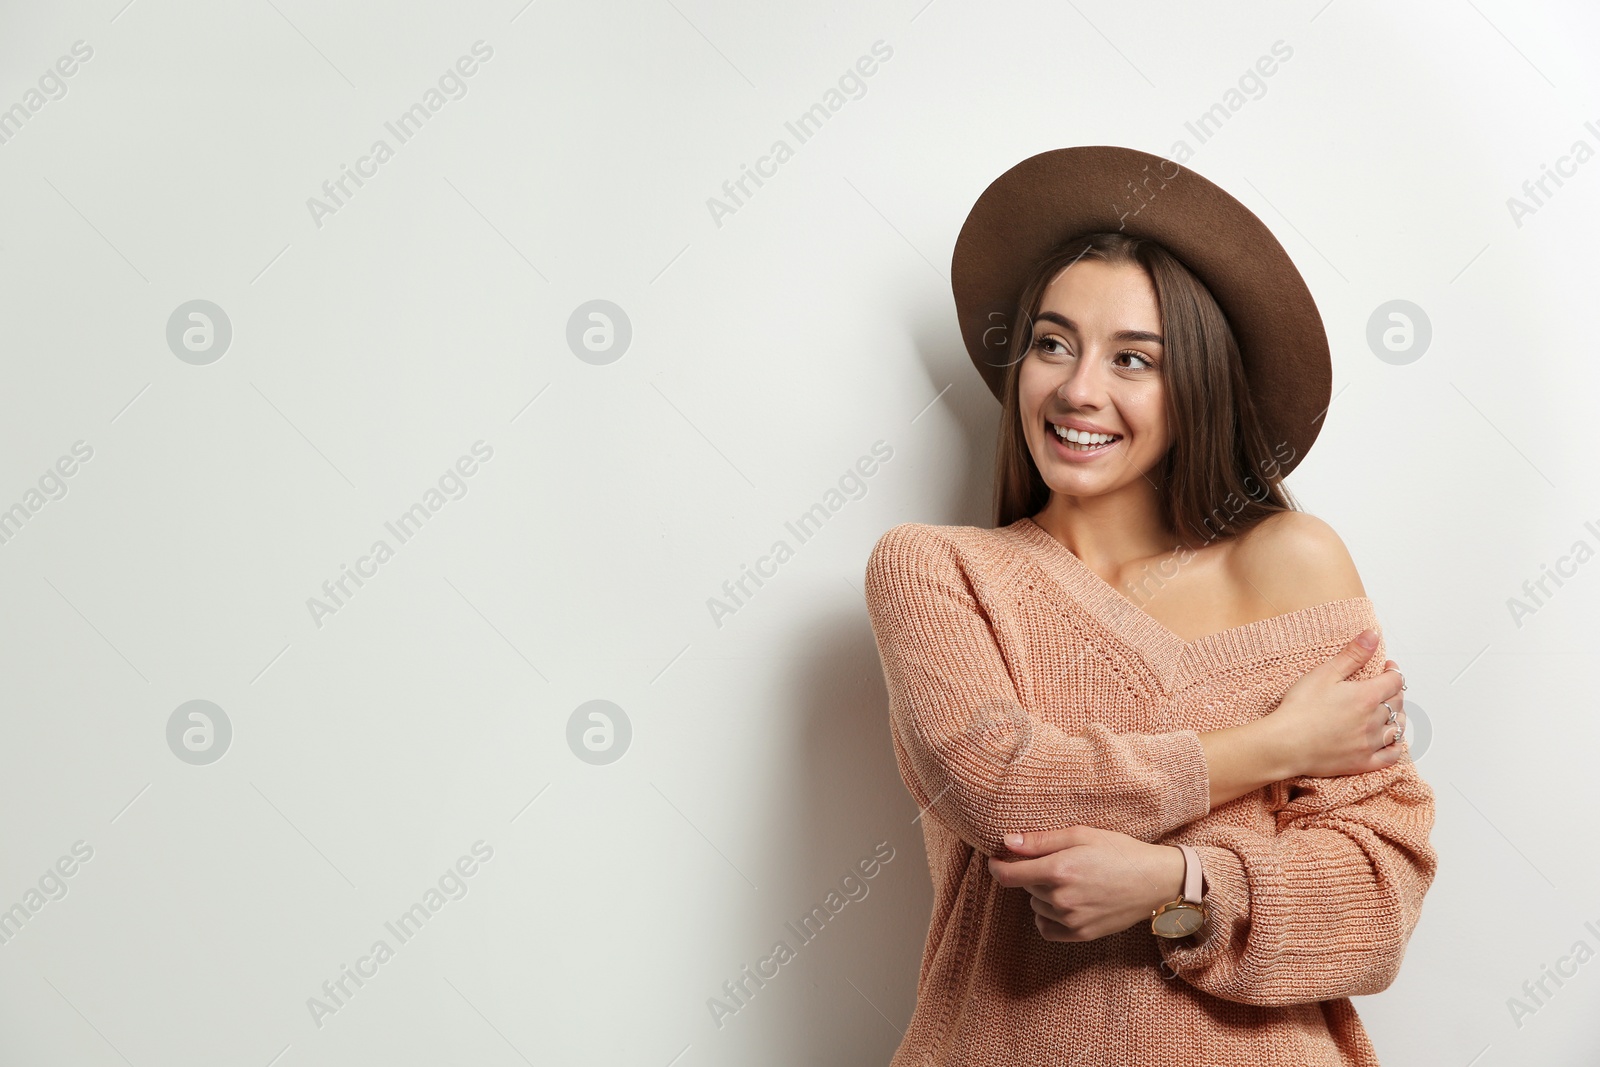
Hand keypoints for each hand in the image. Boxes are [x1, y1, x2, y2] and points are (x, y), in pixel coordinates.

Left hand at [988, 826, 1185, 941]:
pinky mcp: (1081, 934)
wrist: (1155, 882)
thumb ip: (1040, 840)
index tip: (996, 859)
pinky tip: (1063, 903)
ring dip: (1042, 894)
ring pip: (1036, 906)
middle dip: (1032, 874)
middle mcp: (1062, 898)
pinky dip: (1048, 916)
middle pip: (1025, 887)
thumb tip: (1006, 842)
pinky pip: (1046, 928)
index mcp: (1059, 869)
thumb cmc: (1119, 851)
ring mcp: (1071, 919)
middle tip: (1059, 863)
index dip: (996, 866)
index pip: (1008, 875)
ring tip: (1070, 881)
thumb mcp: (1081, 834)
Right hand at [1258, 630, 1407, 778]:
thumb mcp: (1324, 673)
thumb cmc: (1300, 708)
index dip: (1393, 671)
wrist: (1285, 743)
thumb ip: (1352, 655)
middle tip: (1384, 687)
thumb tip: (1372, 636)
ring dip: (1397, 718)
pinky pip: (1391, 756)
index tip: (1386, 667)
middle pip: (1397, 703)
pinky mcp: (1362, 762)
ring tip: (1389, 711)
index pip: (1394, 681)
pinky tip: (1391, 741)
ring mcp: (1370, 744)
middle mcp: (1374, 721)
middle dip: (1394, 692)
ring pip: (1397, 729)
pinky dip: (1395, 747)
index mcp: (1367, 697)